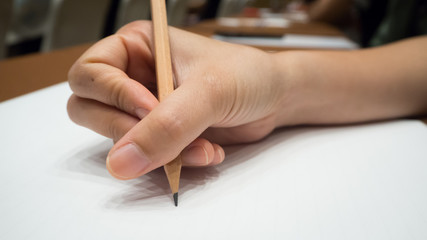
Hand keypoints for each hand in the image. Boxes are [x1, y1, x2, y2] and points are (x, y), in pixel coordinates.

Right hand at [67, 21, 287, 179]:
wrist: (274, 99)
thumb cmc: (246, 75)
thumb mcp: (208, 92)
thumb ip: (166, 126)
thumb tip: (121, 161)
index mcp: (137, 46)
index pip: (91, 73)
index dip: (114, 95)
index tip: (150, 107)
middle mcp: (134, 76)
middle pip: (91, 108)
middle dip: (128, 131)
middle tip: (164, 136)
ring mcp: (145, 107)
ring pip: (119, 139)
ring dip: (158, 151)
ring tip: (200, 147)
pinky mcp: (159, 133)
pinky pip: (146, 156)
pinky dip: (173, 162)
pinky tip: (206, 152)